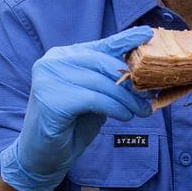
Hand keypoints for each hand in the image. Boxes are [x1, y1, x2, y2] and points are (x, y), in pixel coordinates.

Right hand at [0, 26, 154, 190]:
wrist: (42, 157)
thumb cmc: (70, 126)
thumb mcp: (94, 97)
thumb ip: (108, 81)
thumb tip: (141, 74)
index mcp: (63, 56)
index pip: (100, 45)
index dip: (126, 39)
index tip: (148, 33)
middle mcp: (53, 61)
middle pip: (103, 63)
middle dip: (131, 80)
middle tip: (149, 96)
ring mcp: (49, 78)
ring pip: (102, 82)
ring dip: (127, 99)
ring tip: (142, 111)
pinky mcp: (52, 98)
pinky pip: (95, 99)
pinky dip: (115, 108)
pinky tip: (125, 116)